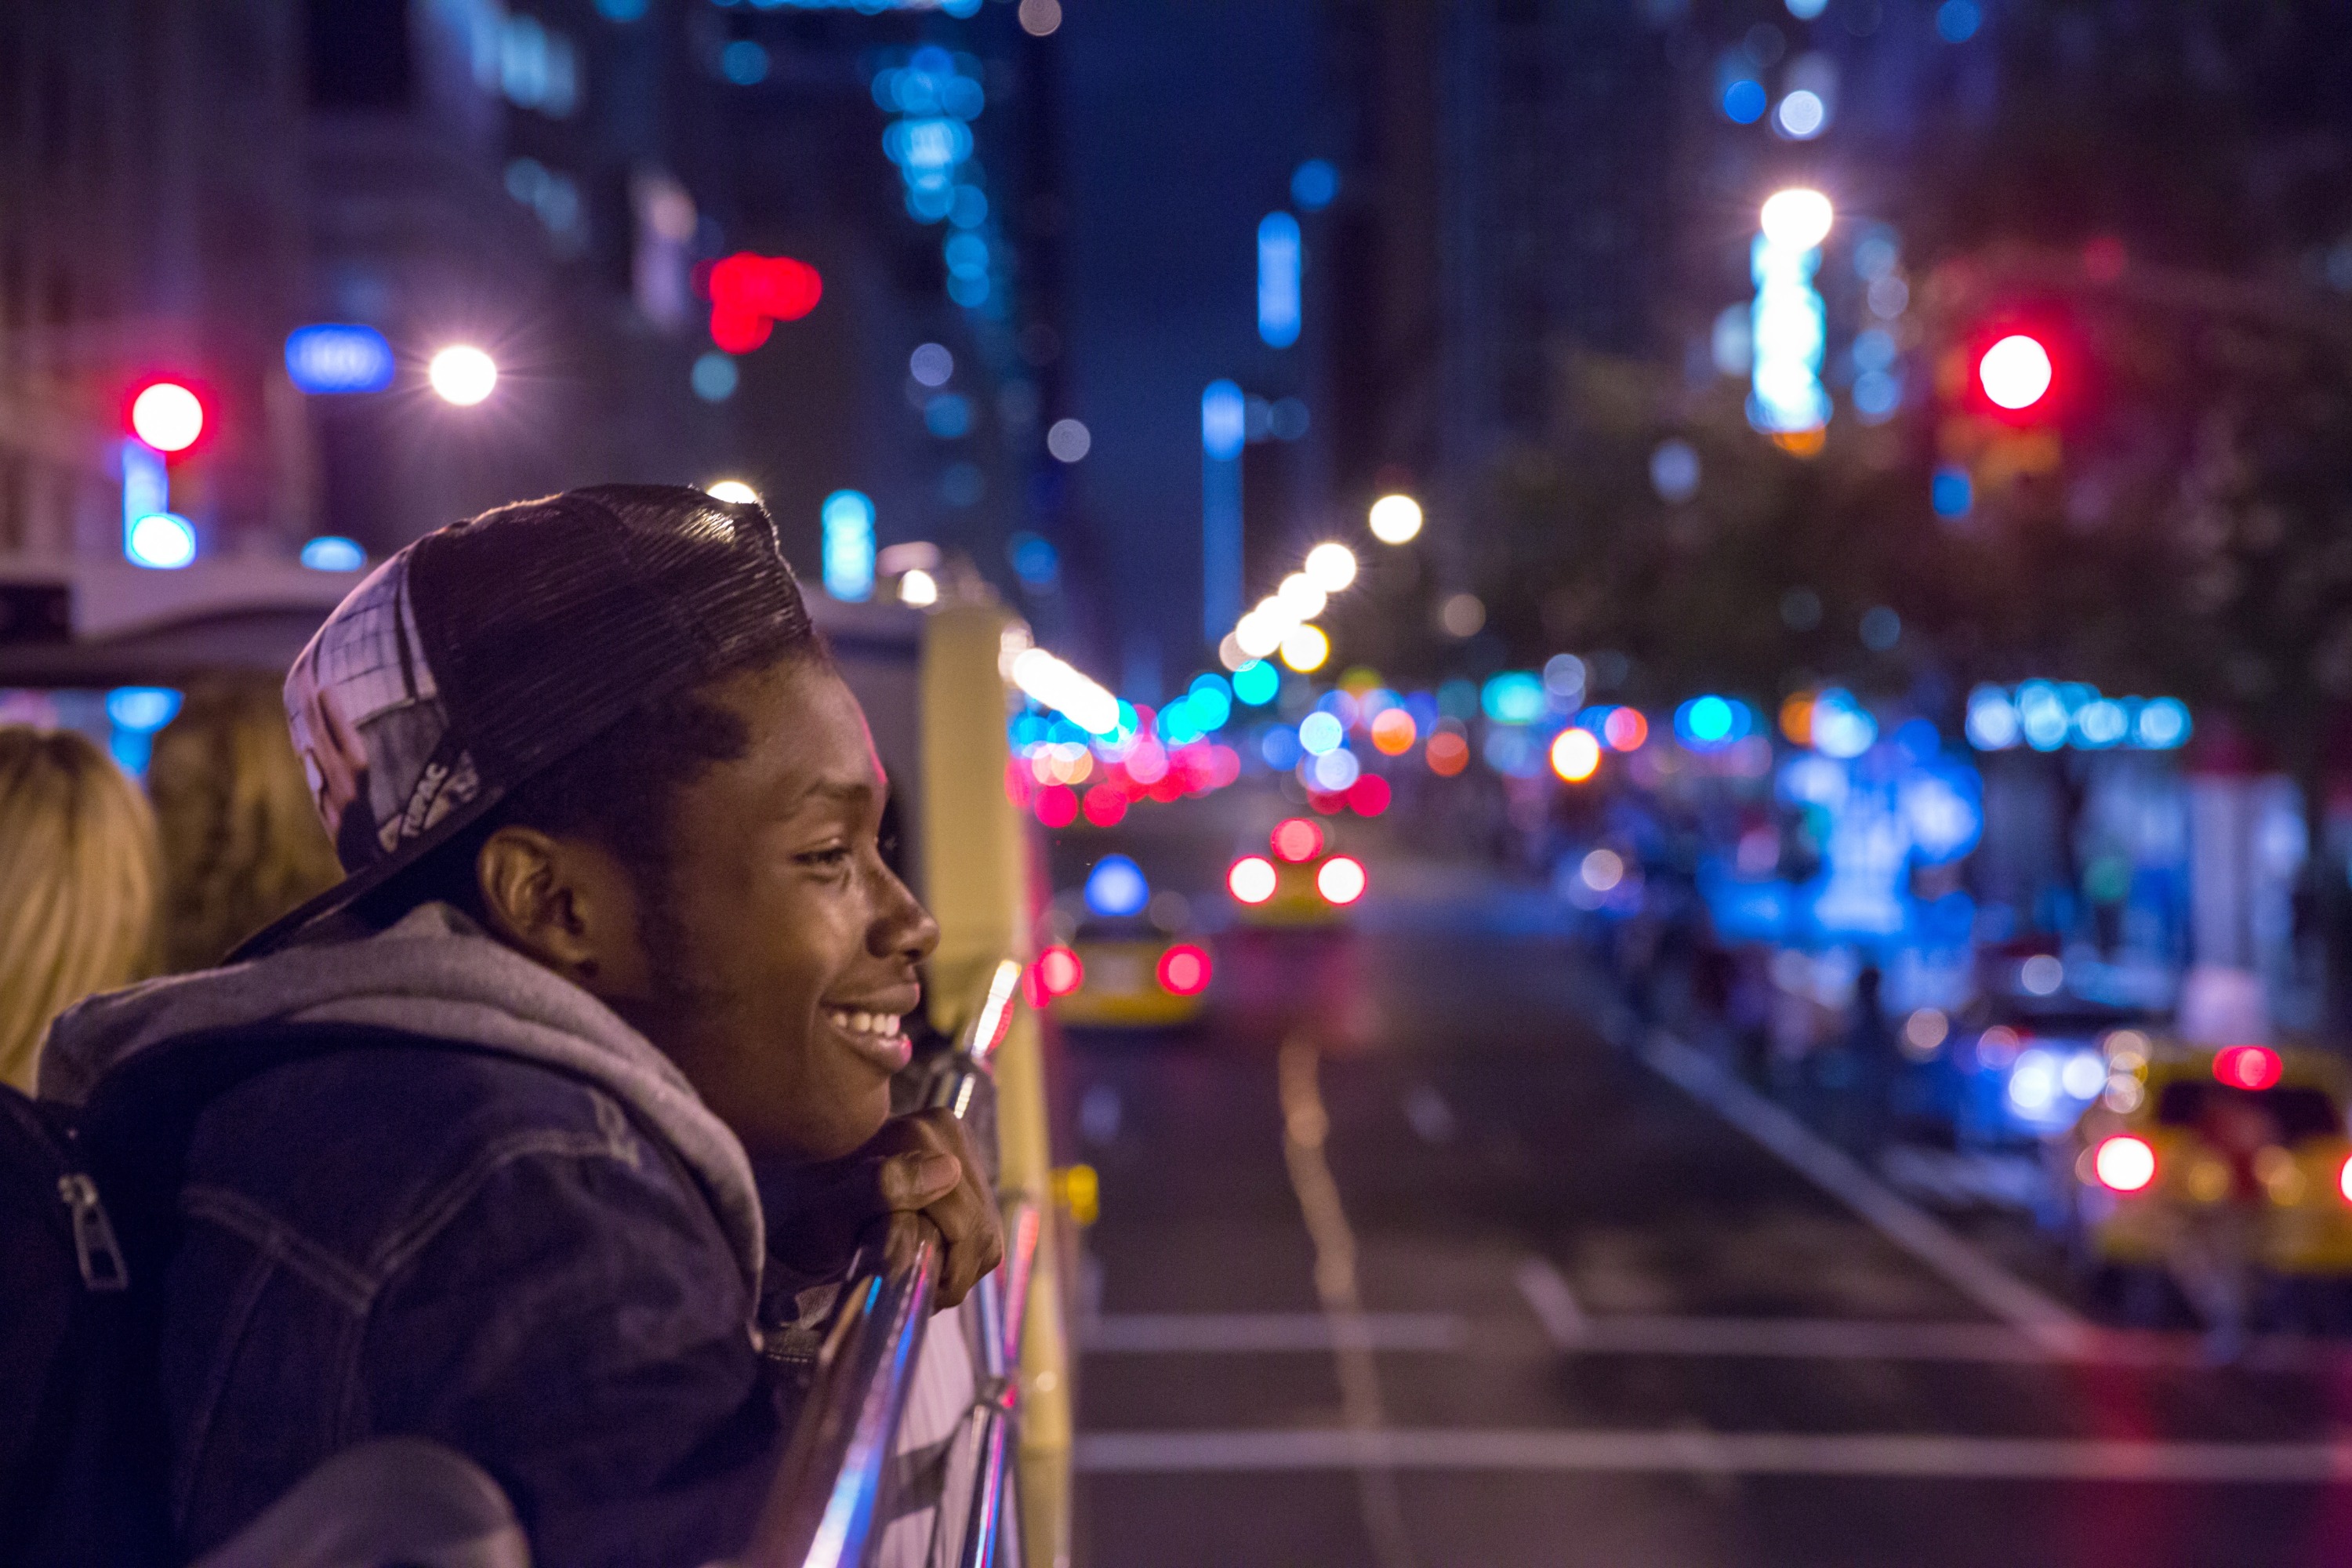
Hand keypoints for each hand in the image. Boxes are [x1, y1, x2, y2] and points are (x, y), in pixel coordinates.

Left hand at [769, 1110, 1003, 1308]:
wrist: (791, 1206)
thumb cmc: (802, 1217)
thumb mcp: (831, 1212)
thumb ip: (881, 1188)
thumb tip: (948, 1171)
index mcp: (922, 1132)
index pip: (966, 1221)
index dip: (945, 1269)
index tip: (909, 1290)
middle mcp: (947, 1131)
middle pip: (980, 1227)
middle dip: (951, 1270)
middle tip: (910, 1289)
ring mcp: (958, 1148)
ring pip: (986, 1231)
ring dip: (956, 1266)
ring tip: (913, 1273)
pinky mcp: (963, 1169)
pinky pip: (985, 1227)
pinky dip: (961, 1256)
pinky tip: (925, 1255)